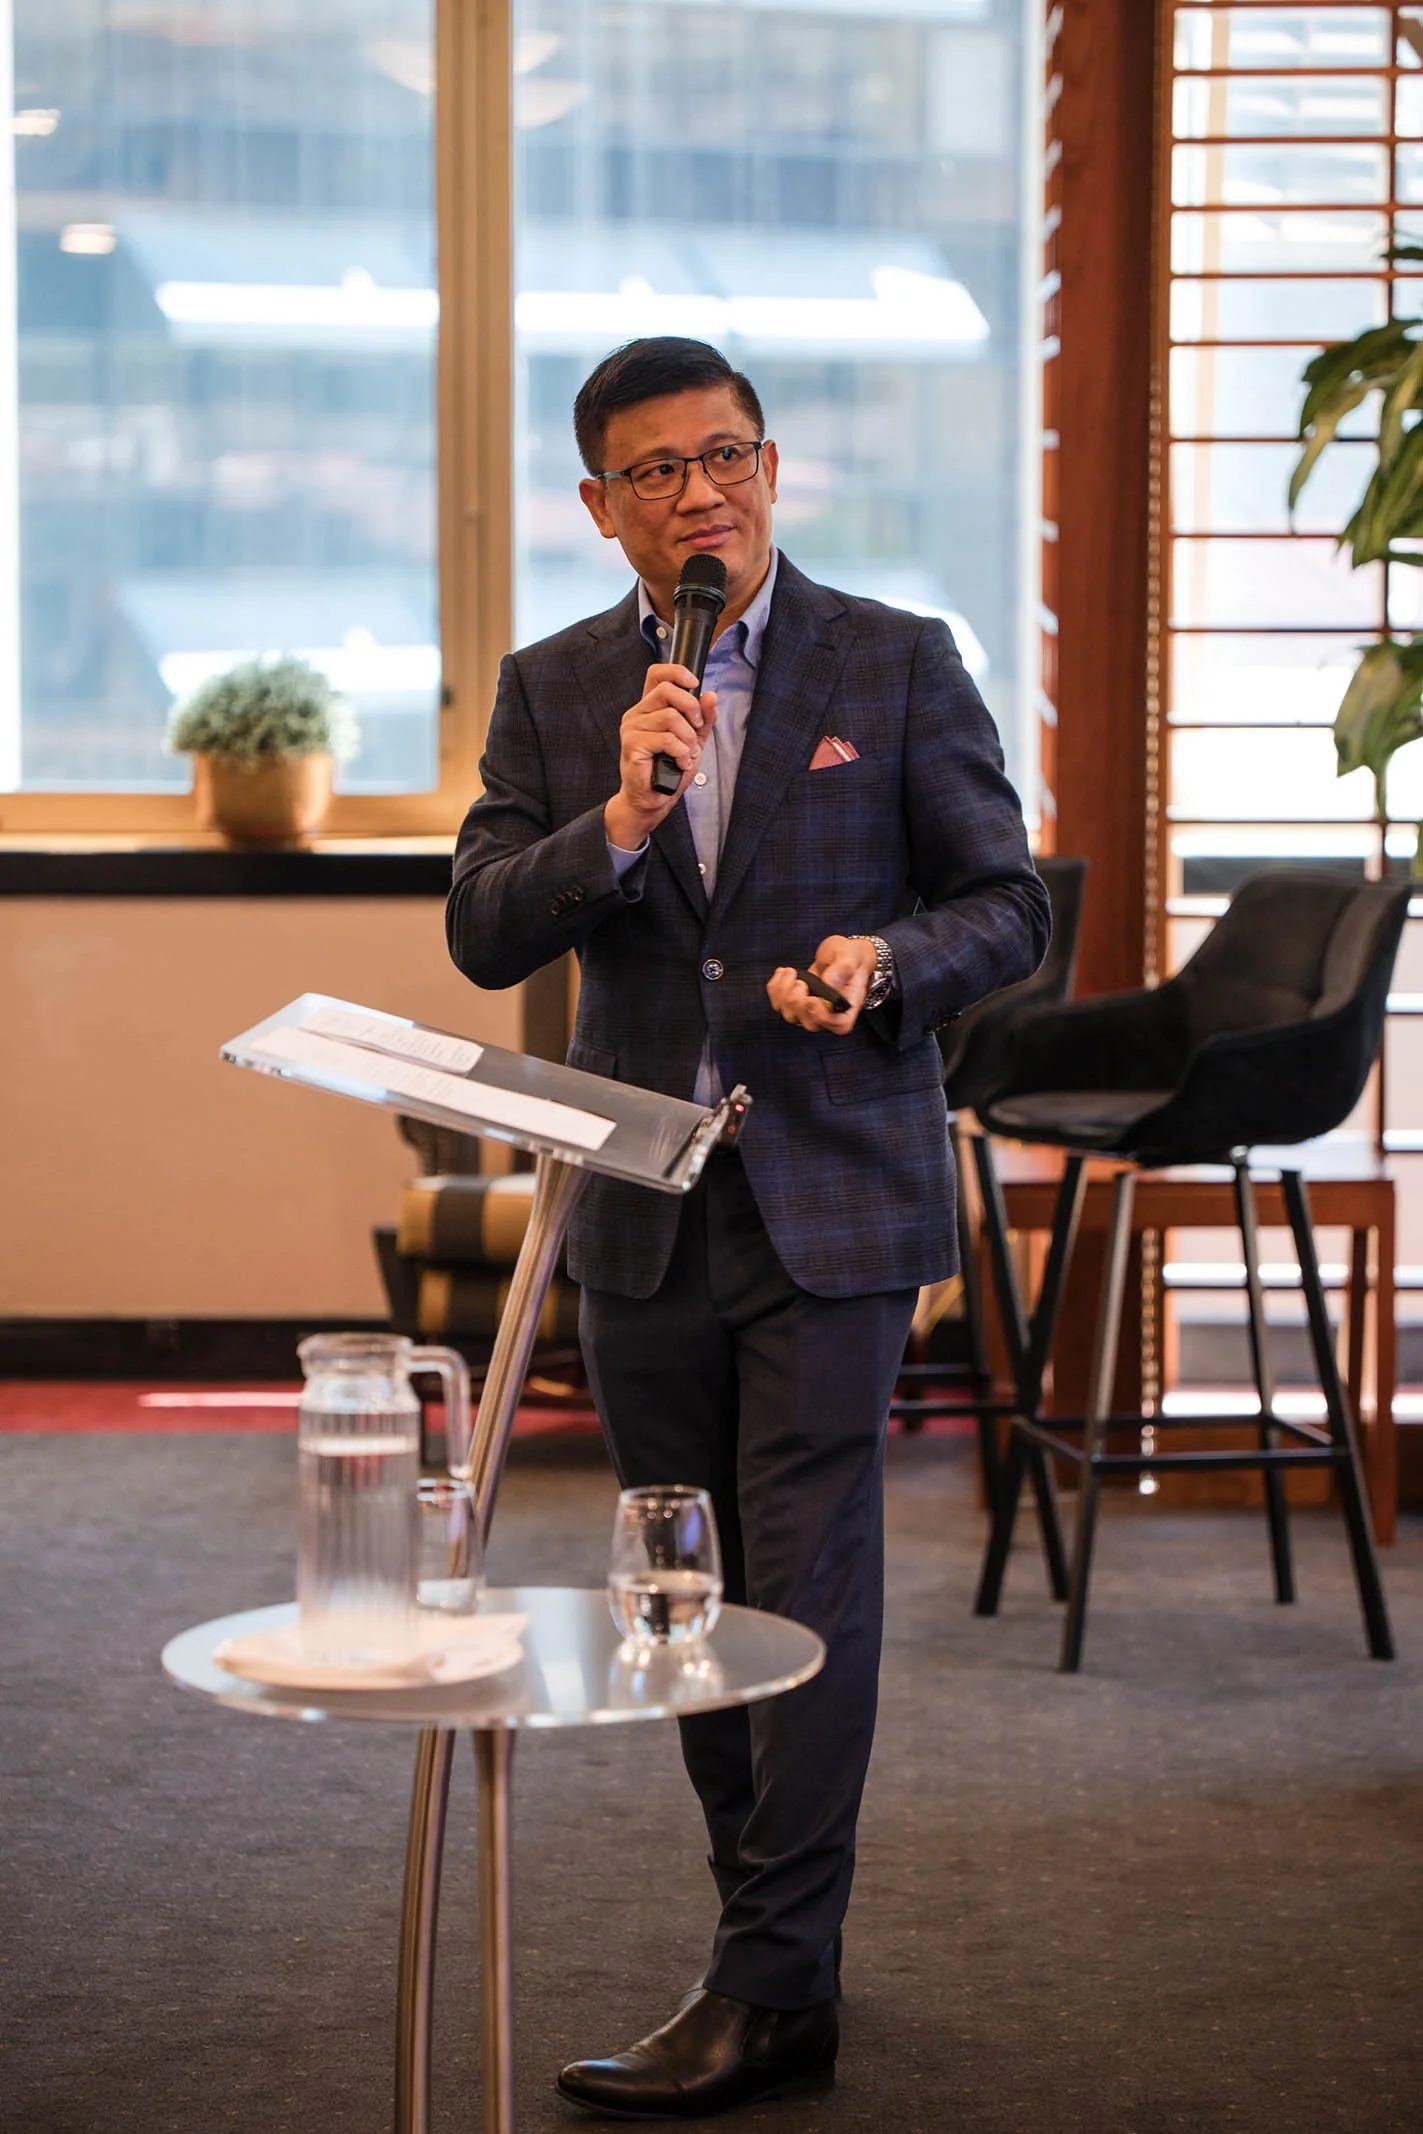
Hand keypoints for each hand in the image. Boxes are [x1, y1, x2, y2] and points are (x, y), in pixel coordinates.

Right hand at [604, 664, 716, 848]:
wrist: (653, 800)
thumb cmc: (668, 770)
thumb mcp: (694, 740)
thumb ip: (703, 719)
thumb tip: (710, 696)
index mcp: (650, 708)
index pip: (657, 674)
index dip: (677, 672)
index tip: (694, 684)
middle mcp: (637, 713)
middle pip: (667, 690)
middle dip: (691, 708)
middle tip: (696, 729)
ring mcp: (632, 728)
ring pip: (670, 717)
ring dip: (687, 739)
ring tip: (688, 754)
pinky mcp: (632, 744)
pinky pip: (666, 739)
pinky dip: (681, 752)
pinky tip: (680, 763)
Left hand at [767, 936, 877, 1034]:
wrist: (840, 954)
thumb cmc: (850, 957)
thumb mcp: (851, 957)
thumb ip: (843, 968)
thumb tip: (828, 981)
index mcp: (847, 1006)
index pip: (839, 1025)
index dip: (822, 1017)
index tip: (811, 999)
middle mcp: (829, 1013)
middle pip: (810, 1023)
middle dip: (798, 1003)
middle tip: (800, 982)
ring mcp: (811, 1010)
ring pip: (791, 1015)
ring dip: (784, 994)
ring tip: (791, 973)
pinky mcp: (796, 1003)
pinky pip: (779, 1004)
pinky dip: (776, 988)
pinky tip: (784, 972)